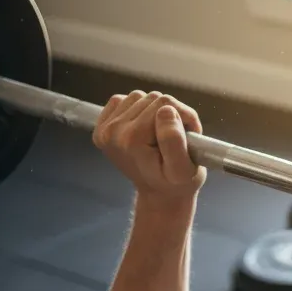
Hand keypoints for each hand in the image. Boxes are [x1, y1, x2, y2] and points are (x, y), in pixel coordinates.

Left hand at [93, 90, 206, 205]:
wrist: (159, 194)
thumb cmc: (177, 184)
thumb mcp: (183, 170)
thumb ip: (174, 140)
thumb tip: (166, 111)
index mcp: (131, 141)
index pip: (165, 105)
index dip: (184, 117)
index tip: (189, 136)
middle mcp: (112, 132)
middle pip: (151, 98)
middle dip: (170, 114)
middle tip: (177, 137)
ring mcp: (104, 129)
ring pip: (139, 96)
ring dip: (154, 111)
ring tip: (161, 133)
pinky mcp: (102, 126)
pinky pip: (122, 100)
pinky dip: (138, 109)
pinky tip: (145, 128)